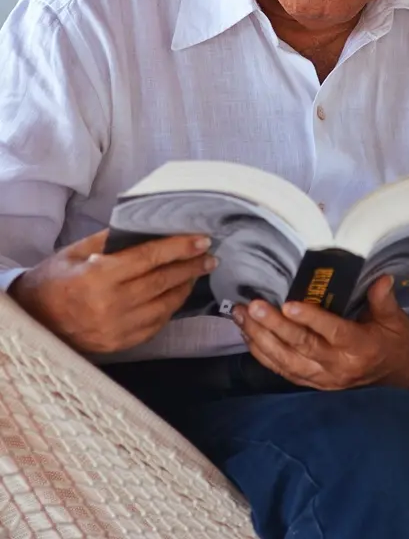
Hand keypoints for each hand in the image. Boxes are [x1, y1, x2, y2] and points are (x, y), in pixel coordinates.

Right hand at [8, 229, 216, 353]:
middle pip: (162, 281)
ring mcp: (117, 329)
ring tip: (198, 272)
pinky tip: (178, 294)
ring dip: (185, 287)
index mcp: (99, 277)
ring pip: (164, 305)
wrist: (34, 319)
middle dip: (190, 266)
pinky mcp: (120, 345)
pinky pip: (155, 324)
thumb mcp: (78, 251)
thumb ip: (113, 240)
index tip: (202, 239)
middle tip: (209, 256)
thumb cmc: (55, 278)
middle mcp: (111, 305)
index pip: (150, 258)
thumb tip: (151, 229)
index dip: (179, 247)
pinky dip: (170, 308)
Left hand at [234, 275, 408, 390]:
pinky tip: (248, 336)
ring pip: (286, 360)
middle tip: (253, 307)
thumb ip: (384, 299)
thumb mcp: (396, 320)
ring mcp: (323, 378)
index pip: (332, 332)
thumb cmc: (395, 343)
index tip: (289, 304)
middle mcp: (338, 365)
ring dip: (261, 339)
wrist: (400, 378)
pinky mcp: (313, 383)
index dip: (310, 318)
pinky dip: (263, 354)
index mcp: (360, 346)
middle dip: (274, 326)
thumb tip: (381, 278)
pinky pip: (283, 370)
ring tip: (241, 317)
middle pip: (301, 346)